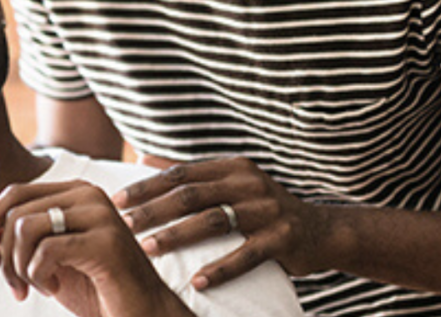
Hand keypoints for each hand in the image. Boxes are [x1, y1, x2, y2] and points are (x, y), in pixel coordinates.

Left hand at [0, 181, 193, 316]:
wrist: (143, 315)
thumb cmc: (95, 289)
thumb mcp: (50, 257)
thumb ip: (22, 236)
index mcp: (76, 192)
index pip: (16, 193)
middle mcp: (89, 194)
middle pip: (16, 210)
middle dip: (5, 255)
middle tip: (18, 287)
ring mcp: (100, 215)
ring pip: (26, 227)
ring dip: (20, 266)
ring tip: (36, 286)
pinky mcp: (105, 242)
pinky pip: (46, 250)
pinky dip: (39, 276)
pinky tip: (55, 289)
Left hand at [112, 157, 330, 289]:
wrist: (322, 231)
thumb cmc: (263, 209)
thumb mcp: (230, 184)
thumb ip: (191, 175)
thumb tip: (142, 159)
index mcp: (231, 168)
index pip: (180, 174)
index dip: (147, 186)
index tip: (117, 200)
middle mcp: (248, 183)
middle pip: (191, 195)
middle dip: (154, 210)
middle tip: (124, 225)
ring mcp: (267, 210)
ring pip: (213, 221)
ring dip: (178, 236)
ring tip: (149, 249)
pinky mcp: (283, 239)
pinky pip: (246, 255)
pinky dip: (220, 269)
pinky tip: (196, 281)